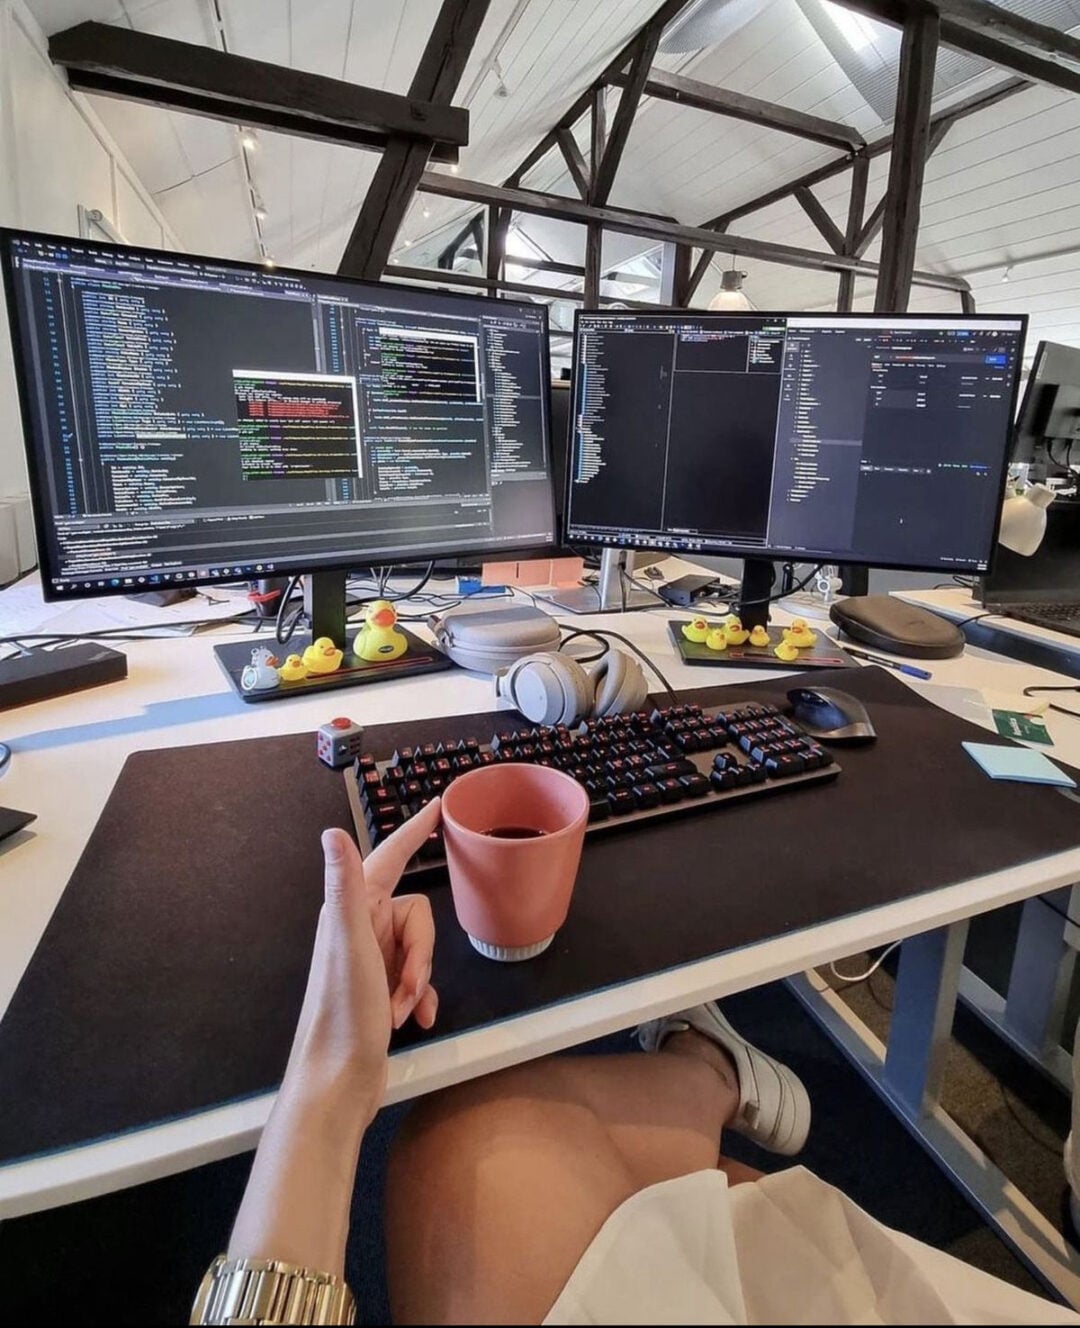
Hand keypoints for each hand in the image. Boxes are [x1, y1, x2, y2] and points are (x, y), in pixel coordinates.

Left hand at [284, 799, 441, 1118]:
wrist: (338, 1084)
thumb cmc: (344, 1017)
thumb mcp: (350, 945)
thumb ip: (344, 885)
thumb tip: (330, 832)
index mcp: (350, 910)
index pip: (390, 856)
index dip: (415, 831)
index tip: (440, 808)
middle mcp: (358, 928)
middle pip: (417, 914)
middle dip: (422, 952)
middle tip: (405, 985)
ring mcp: (370, 960)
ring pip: (421, 948)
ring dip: (418, 980)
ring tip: (400, 1009)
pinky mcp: (379, 989)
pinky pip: (417, 978)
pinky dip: (420, 998)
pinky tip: (414, 1019)